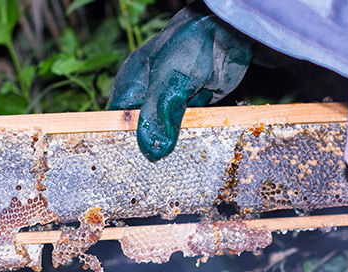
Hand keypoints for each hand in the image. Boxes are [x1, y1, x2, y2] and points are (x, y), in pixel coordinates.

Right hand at [107, 2, 251, 160]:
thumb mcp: (168, 83)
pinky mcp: (194, 105)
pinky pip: (191, 126)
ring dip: (179, 135)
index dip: (124, 141)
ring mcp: (172, 102)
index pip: (119, 122)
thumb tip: (152, 152)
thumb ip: (157, 117)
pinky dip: (197, 128)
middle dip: (155, 143)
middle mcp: (149, 96)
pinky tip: (199, 129)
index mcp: (131, 87)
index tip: (133, 162)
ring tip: (184, 138)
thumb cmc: (189, 47)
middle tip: (161, 160)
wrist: (228, 33)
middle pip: (146, 131)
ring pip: (170, 132)